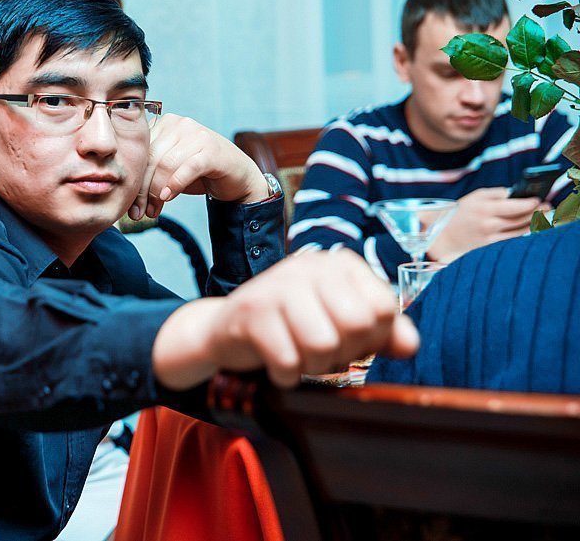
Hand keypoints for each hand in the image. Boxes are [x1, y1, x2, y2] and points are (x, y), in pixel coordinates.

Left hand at [128, 114, 267, 219]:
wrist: (236, 177)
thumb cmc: (199, 174)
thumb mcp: (168, 171)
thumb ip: (149, 174)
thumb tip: (126, 196)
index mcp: (164, 124)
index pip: (140, 151)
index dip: (133, 179)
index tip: (129, 204)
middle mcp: (179, 124)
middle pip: (150, 158)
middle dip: (142, 189)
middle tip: (138, 212)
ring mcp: (197, 134)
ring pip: (166, 164)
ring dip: (156, 192)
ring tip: (153, 211)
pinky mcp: (212, 150)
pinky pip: (188, 167)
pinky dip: (175, 184)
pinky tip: (168, 197)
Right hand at [151, 250, 418, 388]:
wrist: (227, 329)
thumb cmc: (293, 326)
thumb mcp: (340, 323)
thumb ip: (382, 332)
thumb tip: (411, 345)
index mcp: (340, 264)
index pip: (383, 309)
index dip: (370, 337)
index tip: (345, 337)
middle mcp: (311, 266)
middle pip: (356, 326)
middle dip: (340, 352)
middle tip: (318, 349)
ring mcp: (279, 286)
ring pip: (322, 345)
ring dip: (311, 365)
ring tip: (297, 355)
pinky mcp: (252, 312)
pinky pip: (288, 361)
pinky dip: (285, 374)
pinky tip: (276, 363)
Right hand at [426, 187, 540, 262]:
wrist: (440, 234)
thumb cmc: (458, 212)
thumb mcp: (475, 196)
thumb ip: (496, 194)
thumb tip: (516, 194)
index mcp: (485, 208)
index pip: (517, 206)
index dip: (532, 203)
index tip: (540, 199)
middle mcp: (489, 224)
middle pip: (522, 219)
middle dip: (537, 212)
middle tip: (547, 207)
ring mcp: (490, 238)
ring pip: (520, 231)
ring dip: (533, 223)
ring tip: (541, 216)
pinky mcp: (489, 248)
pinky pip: (512, 241)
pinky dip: (522, 234)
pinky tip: (528, 228)